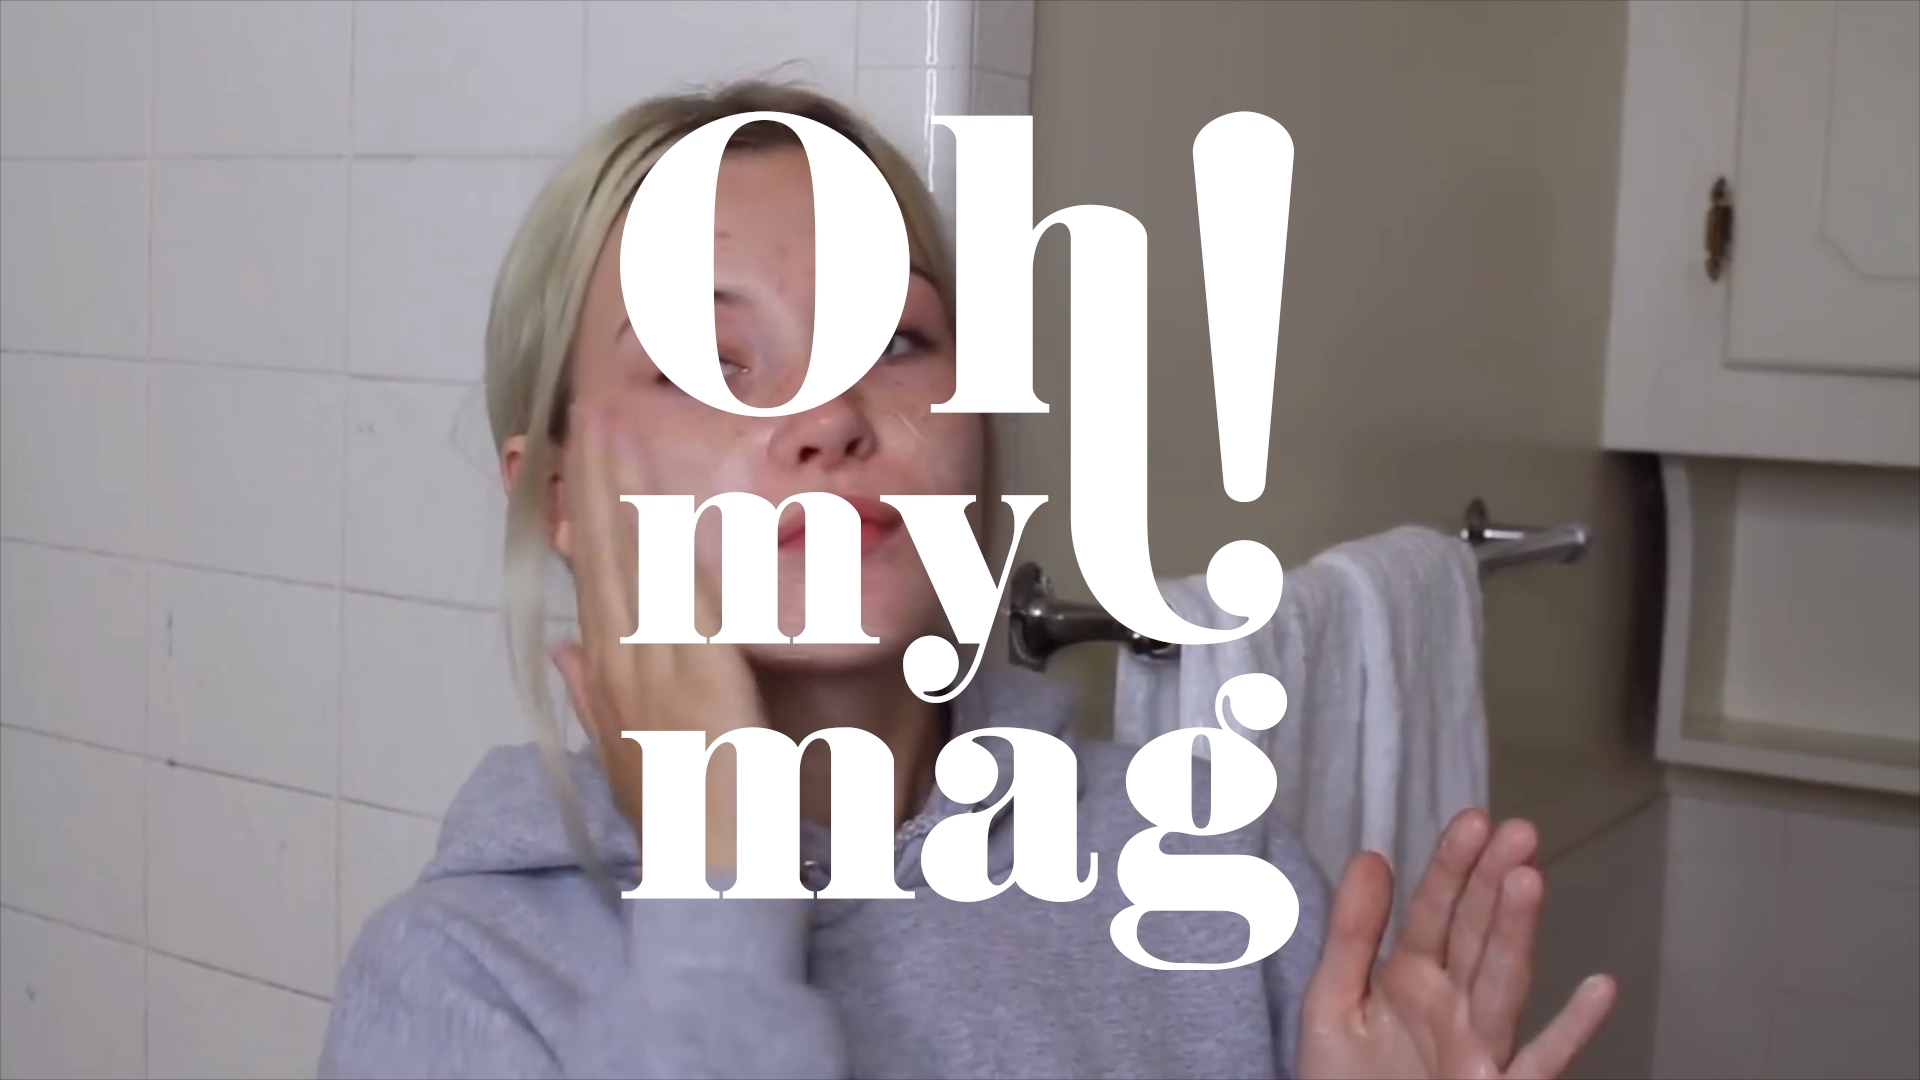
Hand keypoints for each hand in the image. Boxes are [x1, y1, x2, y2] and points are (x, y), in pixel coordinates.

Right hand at [550, 399, 767, 869]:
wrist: (709, 880)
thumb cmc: (687, 822)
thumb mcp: (631, 756)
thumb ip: (595, 699)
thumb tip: (563, 648)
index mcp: (611, 679)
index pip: (595, 575)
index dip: (586, 509)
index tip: (581, 449)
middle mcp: (625, 669)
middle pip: (604, 555)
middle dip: (594, 478)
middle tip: (588, 405)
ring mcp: (658, 674)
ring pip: (635, 564)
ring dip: (623, 492)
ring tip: (615, 425)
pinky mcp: (701, 685)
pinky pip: (683, 603)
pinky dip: (670, 554)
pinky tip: (664, 504)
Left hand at [1297, 810, 1616, 1079]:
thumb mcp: (1332, 1003)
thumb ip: (1351, 933)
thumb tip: (1370, 856)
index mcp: (1410, 979)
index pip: (1434, 912)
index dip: (1453, 867)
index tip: (1475, 820)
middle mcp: (1452, 1006)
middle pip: (1477, 936)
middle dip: (1494, 883)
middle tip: (1519, 831)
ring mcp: (1478, 1048)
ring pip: (1503, 983)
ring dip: (1517, 935)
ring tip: (1529, 882)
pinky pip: (1539, 1062)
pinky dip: (1571, 1030)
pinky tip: (1599, 988)